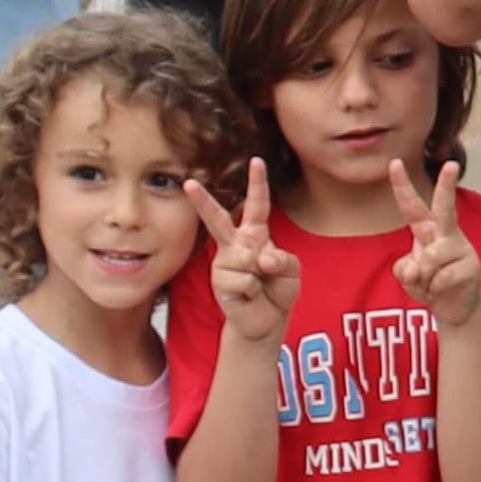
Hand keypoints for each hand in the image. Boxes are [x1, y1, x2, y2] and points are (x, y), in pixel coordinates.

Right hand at [205, 165, 291, 348]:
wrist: (267, 321)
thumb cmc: (277, 291)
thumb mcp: (292, 271)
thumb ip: (283, 259)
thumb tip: (259, 259)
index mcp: (255, 236)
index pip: (257, 206)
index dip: (258, 183)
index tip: (256, 160)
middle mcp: (235, 245)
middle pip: (218, 219)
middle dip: (202, 201)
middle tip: (188, 182)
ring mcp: (224, 263)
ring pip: (245, 258)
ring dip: (260, 275)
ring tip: (259, 285)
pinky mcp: (220, 282)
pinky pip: (243, 280)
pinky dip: (254, 290)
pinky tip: (249, 295)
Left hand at [390, 159, 480, 337]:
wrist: (456, 310)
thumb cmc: (430, 284)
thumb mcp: (408, 277)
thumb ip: (404, 269)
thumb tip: (416, 269)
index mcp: (429, 231)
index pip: (413, 206)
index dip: (402, 186)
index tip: (395, 162)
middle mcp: (447, 234)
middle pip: (445, 207)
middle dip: (447, 185)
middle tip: (452, 164)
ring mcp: (462, 250)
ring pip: (429, 257)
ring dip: (422, 278)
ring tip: (431, 285)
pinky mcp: (471, 268)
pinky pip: (440, 278)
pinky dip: (433, 290)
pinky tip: (442, 291)